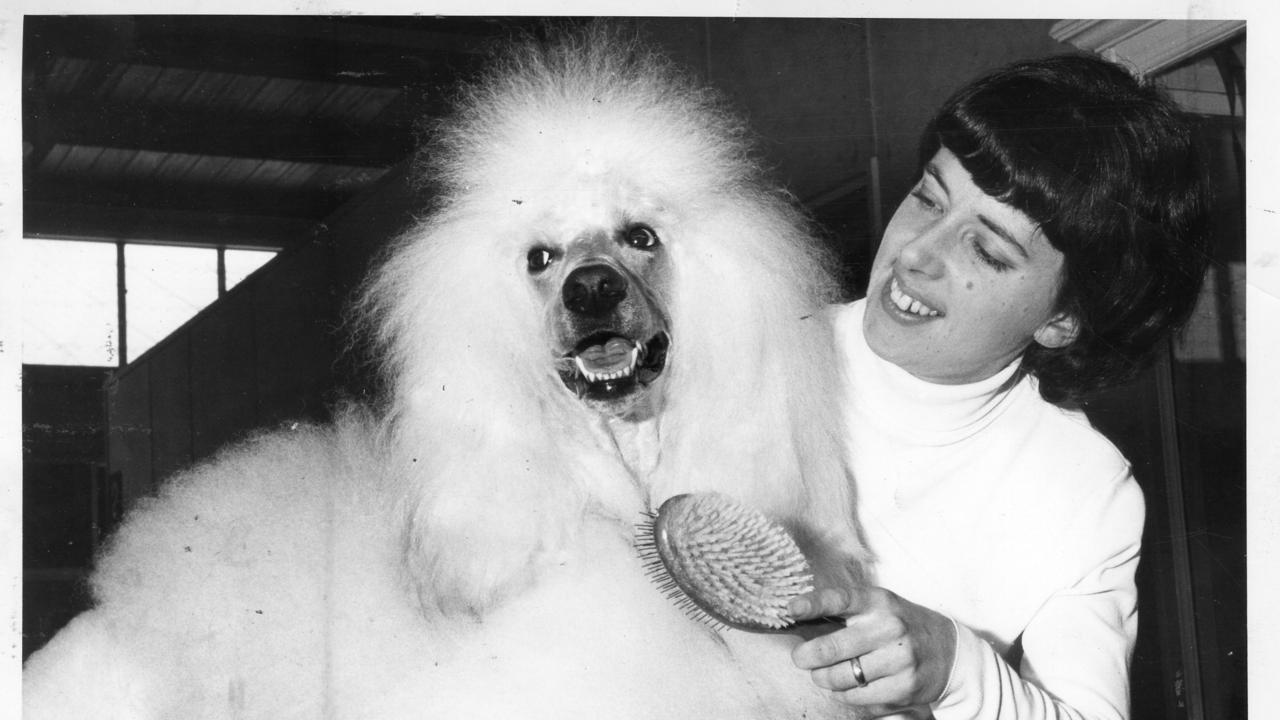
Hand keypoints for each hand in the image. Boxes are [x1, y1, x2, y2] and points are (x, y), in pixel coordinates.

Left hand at [789, 586, 956, 716]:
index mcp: (879, 602)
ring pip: (842, 678)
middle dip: (806, 656)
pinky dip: (844, 695)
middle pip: (833, 647)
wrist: (949, 650)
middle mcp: (890, 628)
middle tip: (800, 659)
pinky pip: (858, 698)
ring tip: (822, 675)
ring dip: (824, 679)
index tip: (792, 609)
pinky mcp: (904, 687)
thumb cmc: (900, 625)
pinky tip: (847, 687)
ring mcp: (900, 659)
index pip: (841, 599)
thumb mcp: (877, 606)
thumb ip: (843, 611)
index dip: (813, 604)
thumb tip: (797, 618)